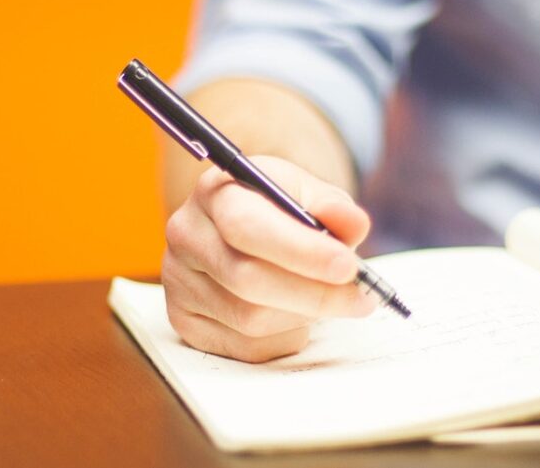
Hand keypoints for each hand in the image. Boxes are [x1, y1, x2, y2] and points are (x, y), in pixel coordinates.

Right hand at [162, 156, 377, 361]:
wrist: (243, 233)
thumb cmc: (280, 213)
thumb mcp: (308, 195)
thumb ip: (333, 206)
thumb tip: (352, 224)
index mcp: (214, 193)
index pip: (247, 226)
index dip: (300, 251)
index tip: (347, 267)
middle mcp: (187, 235)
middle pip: (247, 279)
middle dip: (314, 293)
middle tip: (361, 298)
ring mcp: (179, 282)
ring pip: (250, 320)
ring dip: (303, 316)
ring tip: (325, 299)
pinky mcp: (185, 322)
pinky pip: (246, 347)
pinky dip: (284, 336)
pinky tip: (293, 315)